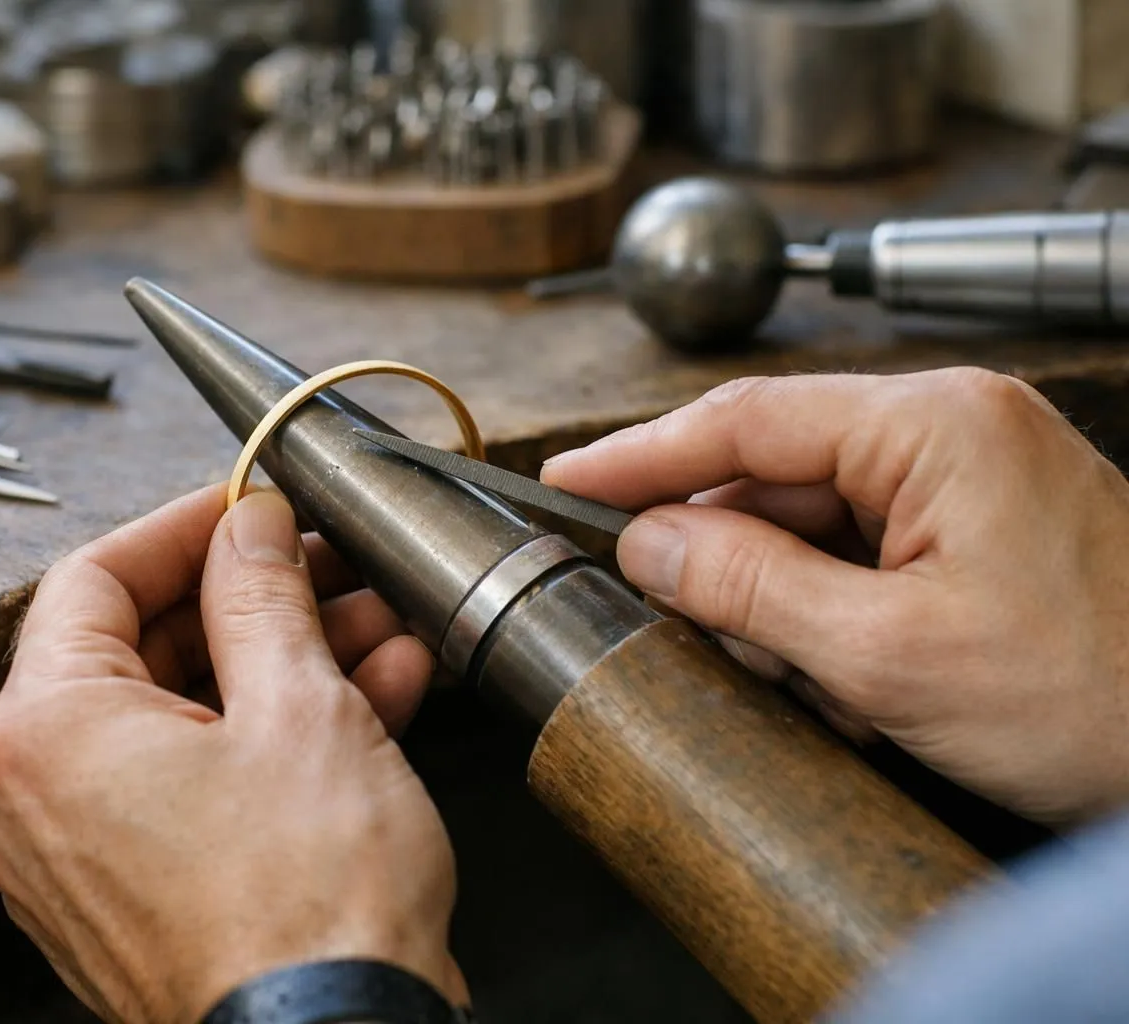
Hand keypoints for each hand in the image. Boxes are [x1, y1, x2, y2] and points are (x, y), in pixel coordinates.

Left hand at [0, 486, 464, 1021]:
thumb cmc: (311, 907)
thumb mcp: (300, 706)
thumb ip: (262, 596)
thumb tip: (249, 529)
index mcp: (47, 734)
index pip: (96, 578)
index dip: (187, 526)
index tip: (252, 504)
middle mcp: (37, 801)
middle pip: (144, 651)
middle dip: (259, 602)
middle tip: (336, 571)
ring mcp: (82, 862)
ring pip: (183, 720)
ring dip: (285, 668)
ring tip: (382, 636)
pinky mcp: (134, 904)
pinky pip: (193, 789)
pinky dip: (271, 743)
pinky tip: (372, 704)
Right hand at [543, 368, 1128, 824]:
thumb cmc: (1100, 700)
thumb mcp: (887, 654)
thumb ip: (749, 586)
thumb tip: (648, 543)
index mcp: (938, 424)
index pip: (745, 419)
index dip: (641, 454)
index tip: (565, 483)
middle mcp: (956, 430)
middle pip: (777, 472)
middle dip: (724, 559)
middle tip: (676, 626)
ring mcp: (974, 481)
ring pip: (816, 523)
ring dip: (783, 606)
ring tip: (810, 687)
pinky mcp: (983, 533)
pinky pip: (865, 555)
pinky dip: (833, 619)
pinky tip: (845, 685)